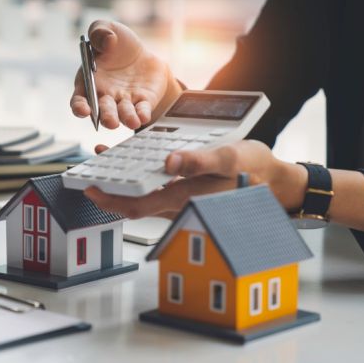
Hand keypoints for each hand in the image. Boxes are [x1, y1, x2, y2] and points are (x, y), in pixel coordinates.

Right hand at [70, 20, 181, 129]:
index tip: (83, 110)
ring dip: (126, 118)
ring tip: (132, 122)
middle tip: (111, 122)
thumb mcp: (106, 29)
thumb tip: (107, 42)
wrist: (142, 53)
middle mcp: (105, 96)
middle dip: (107, 117)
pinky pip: (142, 110)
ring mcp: (124, 101)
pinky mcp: (143, 102)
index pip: (80, 99)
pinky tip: (143, 116)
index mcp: (89, 82)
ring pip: (123, 113)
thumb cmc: (116, 44)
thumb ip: (99, 31)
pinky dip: (142, 114)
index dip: (79, 107)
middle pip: (103, 111)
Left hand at [84, 141, 307, 218]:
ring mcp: (180, 200)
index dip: (110, 199)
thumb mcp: (228, 158)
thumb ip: (198, 162)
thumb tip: (168, 164)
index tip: (90, 187)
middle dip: (109, 189)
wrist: (273, 181)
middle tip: (90, 172)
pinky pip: (155, 187)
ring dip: (122, 180)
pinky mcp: (185, 192)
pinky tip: (134, 157)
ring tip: (107, 158)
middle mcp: (177, 204)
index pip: (137, 206)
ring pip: (142, 195)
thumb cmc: (253, 168)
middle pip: (133, 202)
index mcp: (184, 198)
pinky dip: (140, 174)